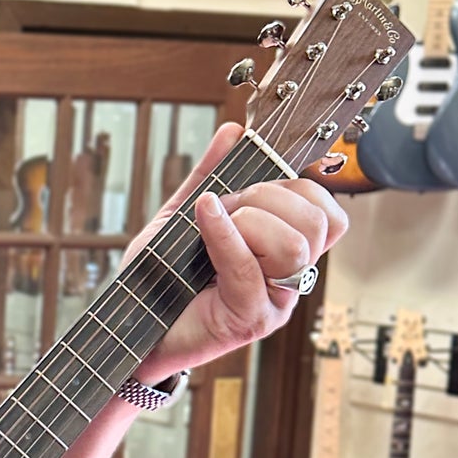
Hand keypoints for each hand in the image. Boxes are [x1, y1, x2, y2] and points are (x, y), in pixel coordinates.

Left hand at [127, 121, 348, 382]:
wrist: (130, 326)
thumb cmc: (160, 278)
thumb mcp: (183, 216)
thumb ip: (210, 175)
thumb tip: (234, 131)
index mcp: (285, 251)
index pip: (327, 211)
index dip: (295, 187)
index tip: (248, 189)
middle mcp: (289, 279)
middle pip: (316, 223)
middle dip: (267, 199)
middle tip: (225, 209)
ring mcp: (274, 303)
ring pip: (294, 246)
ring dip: (248, 223)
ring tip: (210, 228)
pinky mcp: (250, 321)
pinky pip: (249, 269)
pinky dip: (224, 235)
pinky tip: (203, 218)